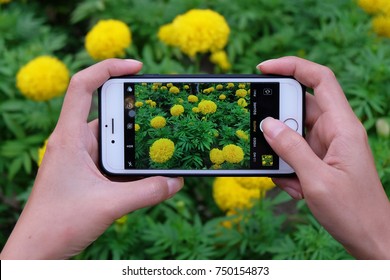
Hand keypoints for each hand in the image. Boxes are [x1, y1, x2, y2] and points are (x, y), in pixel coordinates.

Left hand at [0, 59, 182, 258]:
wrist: (36, 251)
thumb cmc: (58, 224)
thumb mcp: (109, 205)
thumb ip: (146, 192)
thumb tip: (176, 182)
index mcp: (69, 138)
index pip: (82, 87)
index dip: (108, 68)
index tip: (136, 67)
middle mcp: (73, 143)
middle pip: (106, 113)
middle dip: (134, 114)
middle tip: (161, 116)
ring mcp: (80, 158)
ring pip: (112, 139)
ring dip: (134, 142)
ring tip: (159, 148)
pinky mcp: (86, 173)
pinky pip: (112, 158)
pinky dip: (130, 161)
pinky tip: (146, 171)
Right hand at [257, 56, 389, 258]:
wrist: (370, 238)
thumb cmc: (353, 211)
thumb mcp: (316, 180)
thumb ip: (290, 149)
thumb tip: (266, 124)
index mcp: (342, 126)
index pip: (320, 80)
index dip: (292, 67)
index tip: (264, 69)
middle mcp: (334, 131)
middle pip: (298, 109)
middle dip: (278, 125)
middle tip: (265, 141)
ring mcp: (325, 146)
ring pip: (291, 135)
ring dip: (282, 156)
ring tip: (290, 179)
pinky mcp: (318, 160)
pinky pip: (293, 154)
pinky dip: (287, 170)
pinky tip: (297, 189)